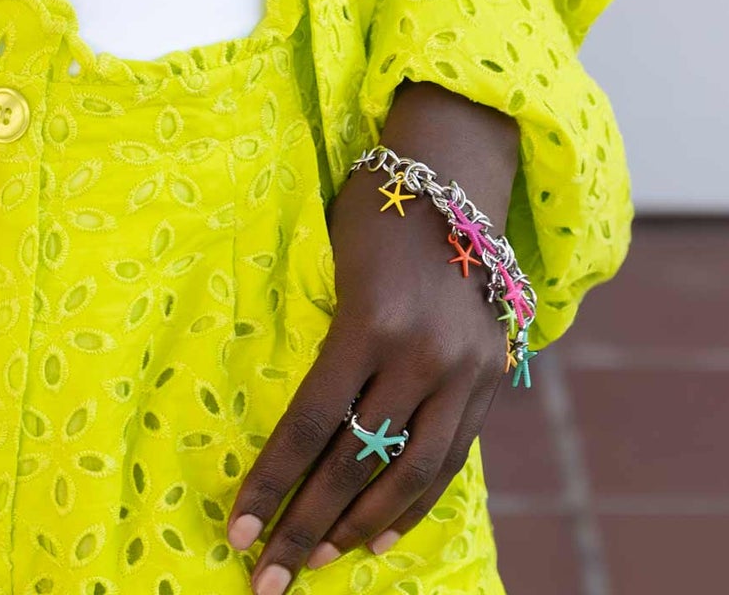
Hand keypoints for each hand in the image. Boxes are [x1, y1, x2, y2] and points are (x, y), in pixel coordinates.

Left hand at [226, 81, 519, 588]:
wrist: (456, 173)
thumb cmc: (373, 212)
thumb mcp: (332, 266)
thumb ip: (323, 348)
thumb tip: (287, 434)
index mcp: (369, 322)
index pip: (311, 425)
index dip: (272, 484)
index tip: (238, 532)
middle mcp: (421, 356)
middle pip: (354, 464)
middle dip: (305, 528)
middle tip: (266, 579)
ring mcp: (463, 372)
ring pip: (407, 477)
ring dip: (357, 529)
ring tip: (317, 562)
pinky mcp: (491, 380)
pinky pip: (449, 462)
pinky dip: (413, 505)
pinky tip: (379, 537)